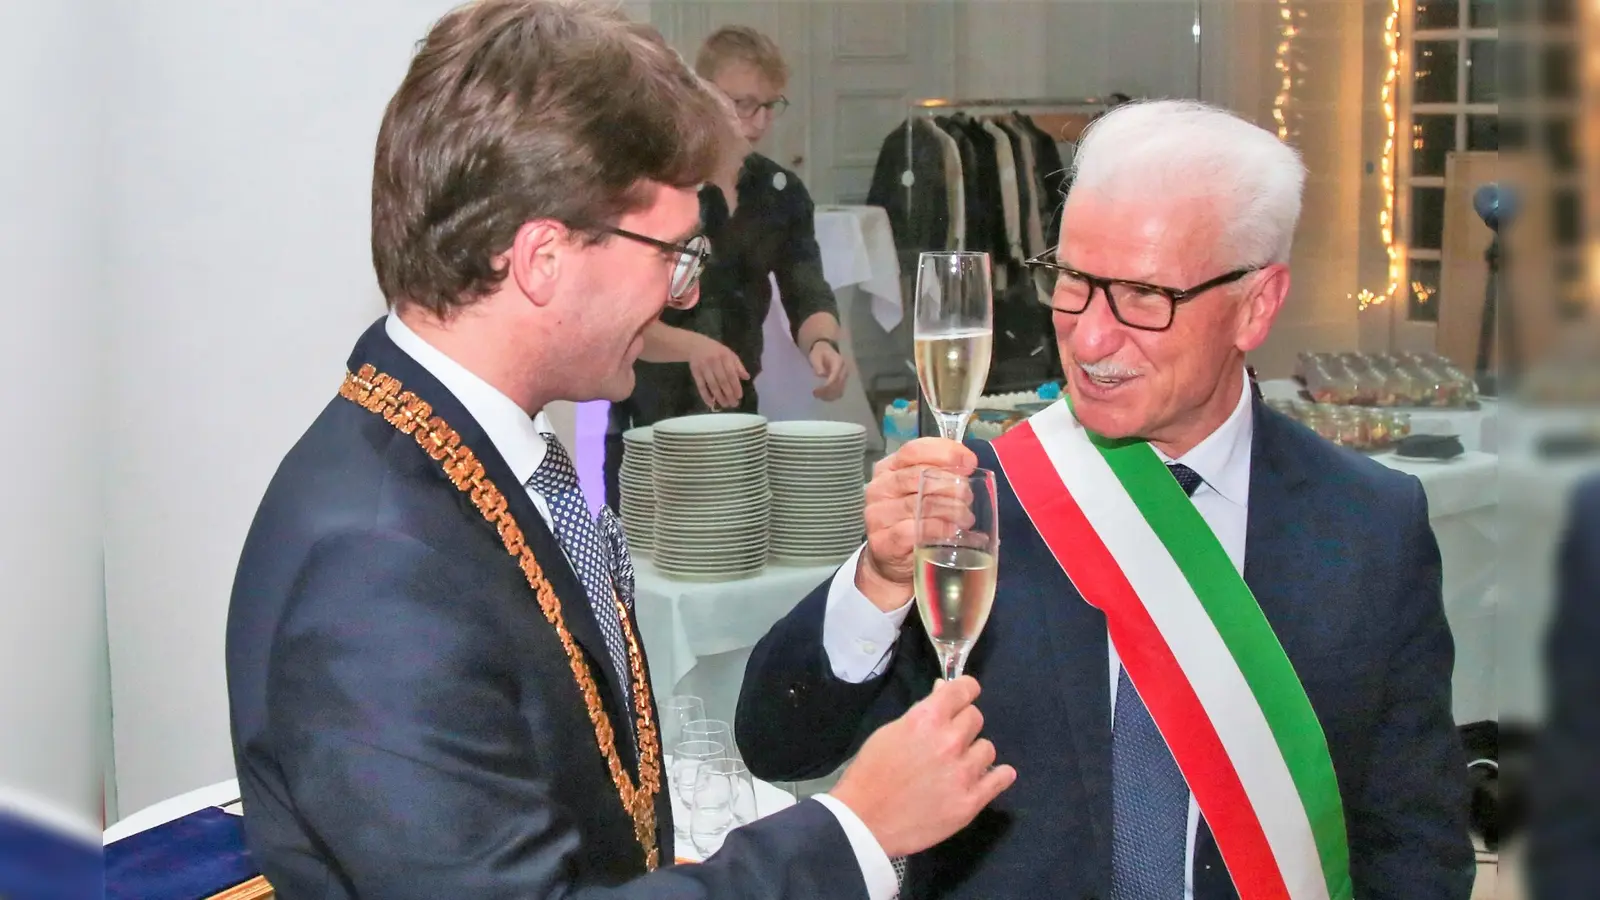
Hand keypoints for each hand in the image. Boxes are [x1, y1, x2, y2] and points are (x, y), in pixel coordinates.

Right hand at [686, 334, 748, 410]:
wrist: (695, 345)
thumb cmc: (716, 351)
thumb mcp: (729, 354)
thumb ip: (738, 365)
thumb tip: (747, 377)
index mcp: (724, 356)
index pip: (731, 374)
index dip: (736, 386)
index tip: (739, 396)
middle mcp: (714, 361)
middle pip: (722, 381)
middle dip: (729, 394)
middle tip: (734, 404)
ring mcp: (703, 367)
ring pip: (712, 385)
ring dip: (719, 397)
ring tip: (725, 405)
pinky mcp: (695, 372)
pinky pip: (701, 386)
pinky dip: (705, 396)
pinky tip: (711, 404)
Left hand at [808, 340, 848, 400]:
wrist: (824, 351)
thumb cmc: (819, 353)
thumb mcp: (815, 356)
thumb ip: (818, 365)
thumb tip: (820, 374)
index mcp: (839, 362)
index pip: (835, 375)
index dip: (828, 384)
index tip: (818, 389)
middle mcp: (844, 371)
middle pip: (839, 385)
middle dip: (826, 392)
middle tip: (814, 393)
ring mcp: (844, 377)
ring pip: (839, 391)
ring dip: (828, 396)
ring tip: (817, 395)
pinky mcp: (842, 383)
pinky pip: (838, 393)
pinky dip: (830, 397)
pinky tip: (822, 396)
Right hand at [830, 676, 1016, 857]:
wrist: (864, 821)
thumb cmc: (870, 772)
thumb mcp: (890, 732)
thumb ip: (921, 712)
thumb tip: (944, 692)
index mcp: (927, 718)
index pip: (964, 689)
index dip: (965, 690)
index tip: (963, 696)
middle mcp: (950, 741)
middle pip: (976, 717)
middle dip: (963, 725)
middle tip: (948, 739)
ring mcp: (964, 772)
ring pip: (988, 748)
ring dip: (973, 753)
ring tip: (957, 766)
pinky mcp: (971, 801)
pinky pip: (1001, 779)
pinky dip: (999, 776)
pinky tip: (990, 777)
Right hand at [856, 437, 977, 610]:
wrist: (892, 560)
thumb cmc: (913, 519)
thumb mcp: (924, 491)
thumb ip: (942, 474)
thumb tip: (969, 464)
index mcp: (888, 468)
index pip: (914, 449)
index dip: (945, 452)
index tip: (970, 462)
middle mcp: (879, 488)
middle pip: (918, 476)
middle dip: (951, 484)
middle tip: (968, 496)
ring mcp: (878, 515)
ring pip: (918, 504)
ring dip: (950, 509)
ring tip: (966, 517)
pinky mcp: (882, 542)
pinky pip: (912, 531)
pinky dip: (937, 529)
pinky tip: (952, 532)